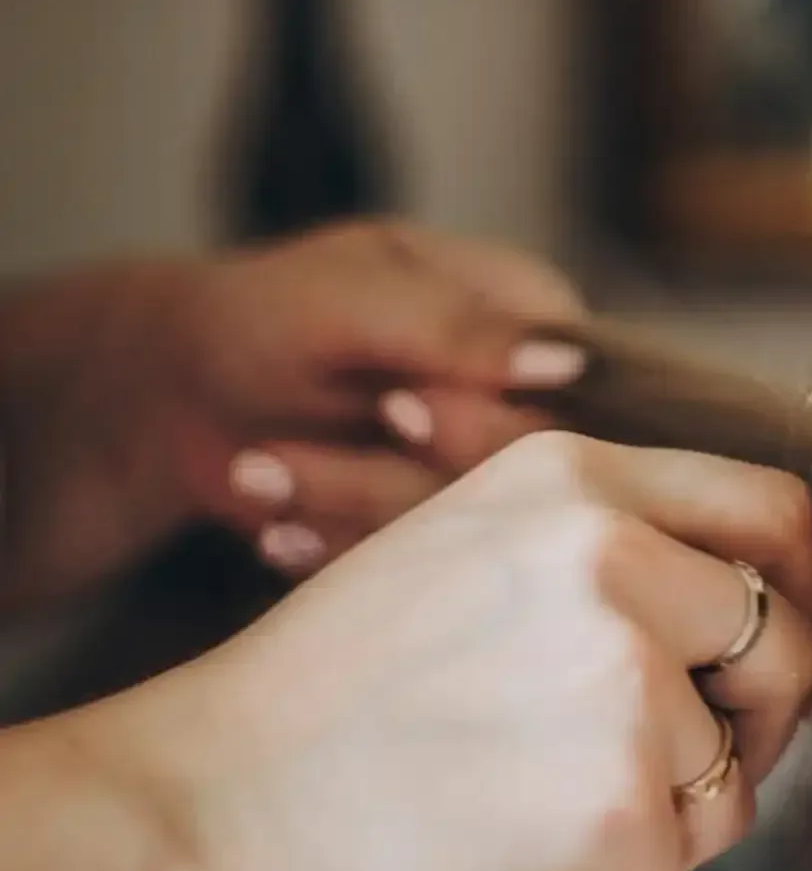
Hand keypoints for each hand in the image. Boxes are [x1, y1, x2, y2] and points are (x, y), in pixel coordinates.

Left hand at [0, 222, 586, 610]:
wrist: (172, 394)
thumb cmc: (257, 316)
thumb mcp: (348, 300)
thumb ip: (456, 329)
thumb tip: (568, 363)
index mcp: (532, 321)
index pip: (581, 391)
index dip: (497, 414)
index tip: (397, 408)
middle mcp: (523, 403)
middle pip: (529, 470)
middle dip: (406, 462)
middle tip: (331, 435)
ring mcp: (475, 478)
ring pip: (466, 528)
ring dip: (350, 501)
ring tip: (261, 467)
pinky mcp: (427, 538)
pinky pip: (415, 570)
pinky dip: (334, 548)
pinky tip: (276, 524)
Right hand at [84, 432, 811, 870]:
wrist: (206, 810)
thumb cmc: (326, 710)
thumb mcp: (467, 555)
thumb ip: (606, 550)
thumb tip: (762, 600)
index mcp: (573, 477)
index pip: (773, 512)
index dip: (799, 601)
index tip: (766, 668)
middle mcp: (611, 550)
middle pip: (788, 643)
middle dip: (751, 729)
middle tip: (658, 781)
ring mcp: (624, 670)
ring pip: (729, 777)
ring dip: (648, 830)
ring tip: (515, 823)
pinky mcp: (622, 793)